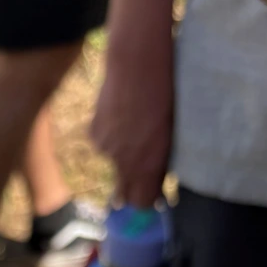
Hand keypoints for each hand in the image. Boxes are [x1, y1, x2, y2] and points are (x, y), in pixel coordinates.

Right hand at [89, 37, 174, 207]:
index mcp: (148, 165)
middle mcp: (124, 163)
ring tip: (134, 128)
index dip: (148, 201)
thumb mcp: (172, 132)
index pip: (141, 203)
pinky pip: (104, 144)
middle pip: (124, 193)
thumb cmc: (166, 93)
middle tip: (144, 172)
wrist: (137, 62)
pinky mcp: (94, 133)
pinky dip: (111, 137)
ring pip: (114, 163)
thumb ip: (162, 160)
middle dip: (134, 188)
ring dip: (122, 155)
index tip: (156, 194)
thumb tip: (158, 179)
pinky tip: (121, 117)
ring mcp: (106, 149)